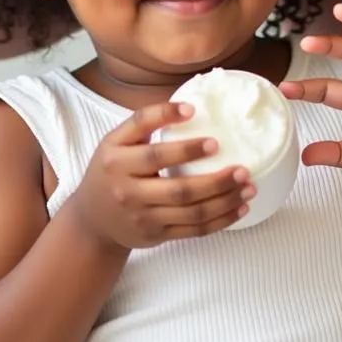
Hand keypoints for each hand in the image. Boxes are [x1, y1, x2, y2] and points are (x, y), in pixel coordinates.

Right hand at [68, 102, 252, 251]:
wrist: (92, 219)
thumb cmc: (111, 169)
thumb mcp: (116, 140)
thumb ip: (144, 121)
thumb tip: (188, 106)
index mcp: (117, 162)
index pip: (153, 154)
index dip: (182, 143)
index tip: (209, 131)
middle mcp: (128, 192)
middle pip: (178, 190)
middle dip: (214, 180)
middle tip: (242, 168)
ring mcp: (143, 217)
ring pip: (190, 214)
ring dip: (224, 201)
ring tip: (249, 186)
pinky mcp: (156, 235)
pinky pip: (193, 231)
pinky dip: (220, 221)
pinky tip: (239, 208)